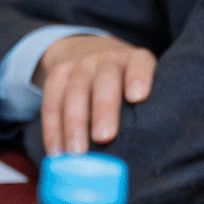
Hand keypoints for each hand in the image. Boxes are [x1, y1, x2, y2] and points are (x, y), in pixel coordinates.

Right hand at [33, 34, 158, 154]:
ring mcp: (80, 66)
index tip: (137, 96)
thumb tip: (151, 149)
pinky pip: (52, 101)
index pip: (139, 63)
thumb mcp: (142, 83)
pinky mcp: (58, 75)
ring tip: (77, 152)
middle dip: (103, 109)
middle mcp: (107, 59)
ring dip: (74, 124)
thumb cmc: (126, 83)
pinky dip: (52, 129)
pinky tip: (56, 151)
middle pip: (104, 81)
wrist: (91, 50)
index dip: (138, 77)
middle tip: (104, 137)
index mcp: (134, 60)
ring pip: (74, 92)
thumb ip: (148, 108)